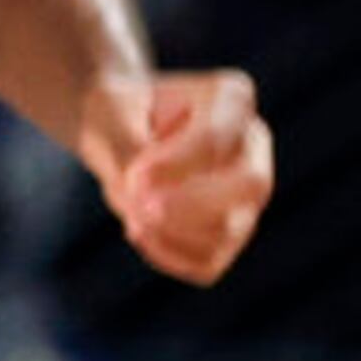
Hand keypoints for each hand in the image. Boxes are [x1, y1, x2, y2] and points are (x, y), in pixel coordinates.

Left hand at [77, 69, 272, 284]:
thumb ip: (125, 150)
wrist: (114, 127)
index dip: (178, 165)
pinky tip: (137, 233)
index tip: (133, 174)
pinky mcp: (228, 232)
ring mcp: (246, 193)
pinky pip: (209, 261)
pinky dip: (170, 255)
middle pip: (252, 185)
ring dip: (173, 232)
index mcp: (231, 99)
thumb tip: (143, 208)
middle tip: (139, 207)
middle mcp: (252, 145)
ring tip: (130, 216)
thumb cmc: (115, 112)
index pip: (220, 138)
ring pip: (231, 229)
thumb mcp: (107, 115)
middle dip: (192, 203)